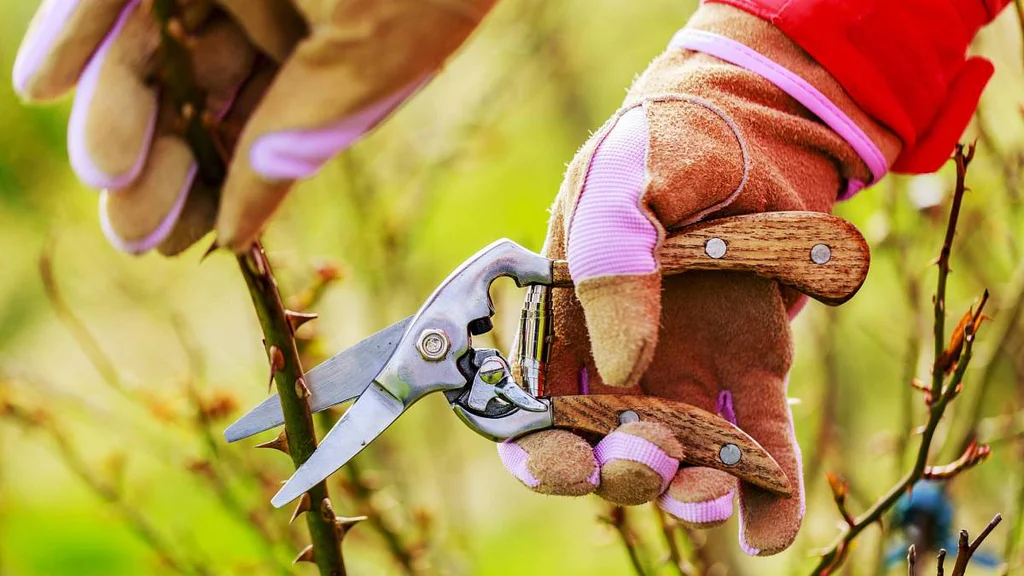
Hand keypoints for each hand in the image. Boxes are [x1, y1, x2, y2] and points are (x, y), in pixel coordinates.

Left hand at [14, 0, 494, 254]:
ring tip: (103, 172)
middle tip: (131, 227)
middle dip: (163, 163)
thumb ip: (297, 141)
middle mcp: (269, 11)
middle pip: (198, 96)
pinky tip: (46, 85)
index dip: (218, 188)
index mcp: (324, 51)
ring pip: (152, 48)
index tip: (180, 242)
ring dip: (117, 112)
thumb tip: (238, 233)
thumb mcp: (363, 66)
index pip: (260, 130)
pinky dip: (78, 33)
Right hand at [498, 5, 900, 554]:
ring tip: (711, 495)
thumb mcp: (624, 179)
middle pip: (604, 449)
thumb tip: (624, 365)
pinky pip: (758, 445)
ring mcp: (688, 372)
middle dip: (618, 474)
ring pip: (679, 459)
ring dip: (688, 493)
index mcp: (566, 323)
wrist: (754, 128)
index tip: (565, 464)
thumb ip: (608, 257)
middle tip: (648, 458)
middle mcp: (620, 362)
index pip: (534, 410)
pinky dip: (765, 496)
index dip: (540, 451)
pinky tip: (768, 531)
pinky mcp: (754, 373)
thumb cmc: (668, 145)